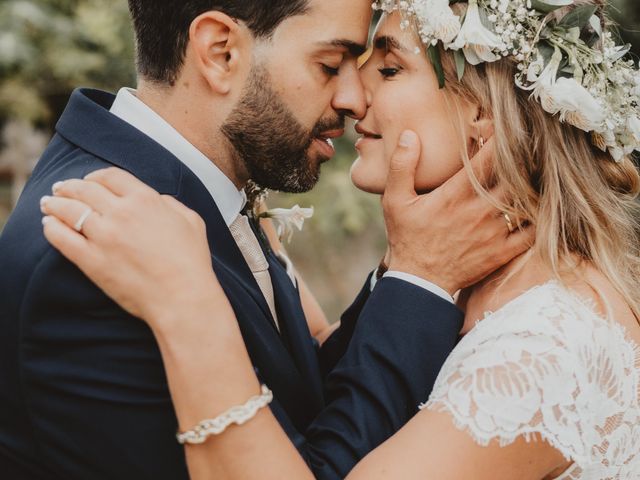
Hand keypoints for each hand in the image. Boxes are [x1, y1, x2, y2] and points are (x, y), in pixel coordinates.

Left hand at [40, 167, 222, 328]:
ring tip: (47, 203)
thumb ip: (171, 204)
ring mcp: (103, 236)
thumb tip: (158, 199)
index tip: (88, 180)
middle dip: (69, 186)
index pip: (110, 177)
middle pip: (85, 189)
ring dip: (54, 203)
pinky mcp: (91, 260)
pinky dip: (51, 228)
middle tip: (60, 188)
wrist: (182, 296)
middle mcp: (121, 212)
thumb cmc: (191, 261)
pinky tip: (48, 225)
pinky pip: (62, 238)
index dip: (95, 176)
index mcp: (146, 199)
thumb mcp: (191, 221)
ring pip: (69, 210)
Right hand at [382, 131, 533, 295]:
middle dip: (525, 159)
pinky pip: (533, 231)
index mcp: (455, 195)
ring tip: (540, 171)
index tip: (503, 129)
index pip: (488, 159)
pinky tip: (541, 205)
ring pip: (527, 201)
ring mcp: (494, 232)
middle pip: (515, 176)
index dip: (501, 139)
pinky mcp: (503, 251)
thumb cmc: (407, 238)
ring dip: (535, 185)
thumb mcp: (394, 200)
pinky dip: (541, 216)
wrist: (419, 282)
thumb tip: (409, 134)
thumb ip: (401, 166)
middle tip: (531, 145)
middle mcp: (479, 210)